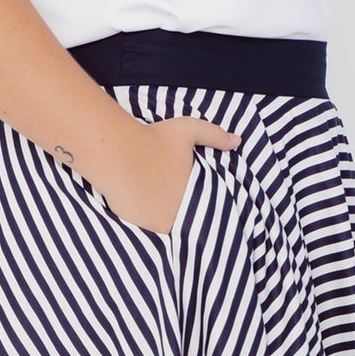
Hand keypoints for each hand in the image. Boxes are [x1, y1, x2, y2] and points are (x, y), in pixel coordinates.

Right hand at [96, 115, 241, 234]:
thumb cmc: (153, 139)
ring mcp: (153, 222)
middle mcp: (174, 216)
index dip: (201, 206)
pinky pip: (144, 224)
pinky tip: (141, 204)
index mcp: (192, 197)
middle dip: (181, 213)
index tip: (195, 198)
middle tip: (173, 200)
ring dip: (163, 217)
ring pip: (164, 224)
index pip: (204, 211)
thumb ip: (215, 136)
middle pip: (183, 220)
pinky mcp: (133, 223)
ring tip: (158, 203)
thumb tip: (238, 141)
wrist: (116, 151)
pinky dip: (144, 216)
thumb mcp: (188, 130)